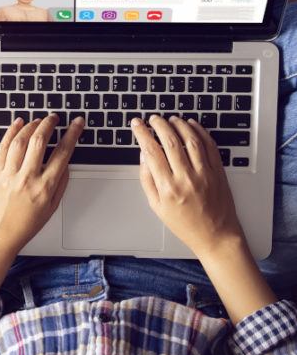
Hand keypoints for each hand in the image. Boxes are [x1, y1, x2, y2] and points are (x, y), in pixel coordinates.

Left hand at [0, 115, 83, 290]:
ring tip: (38, 120)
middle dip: (50, 124)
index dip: (72, 133)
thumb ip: (61, 184)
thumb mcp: (51, 209)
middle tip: (55, 118)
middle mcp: (28, 178)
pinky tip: (18, 124)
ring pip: (21, 140)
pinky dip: (11, 132)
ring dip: (32, 126)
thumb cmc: (24, 226)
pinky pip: (4, 147)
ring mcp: (9, 174)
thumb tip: (65, 163)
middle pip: (40, 140)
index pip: (63, 152)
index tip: (77, 123)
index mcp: (45, 187)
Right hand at [130, 115, 245, 257]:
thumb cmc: (185, 224)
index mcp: (167, 188)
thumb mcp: (157, 206)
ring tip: (170, 119)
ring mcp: (204, 173)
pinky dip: (199, 131)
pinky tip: (191, 126)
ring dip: (179, 124)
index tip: (137, 125)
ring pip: (190, 139)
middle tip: (153, 119)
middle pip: (170, 141)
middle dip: (159, 125)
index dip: (142, 134)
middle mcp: (186, 178)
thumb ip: (147, 179)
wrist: (215, 235)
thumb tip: (143, 155)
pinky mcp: (218, 170)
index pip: (151, 152)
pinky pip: (209, 145)